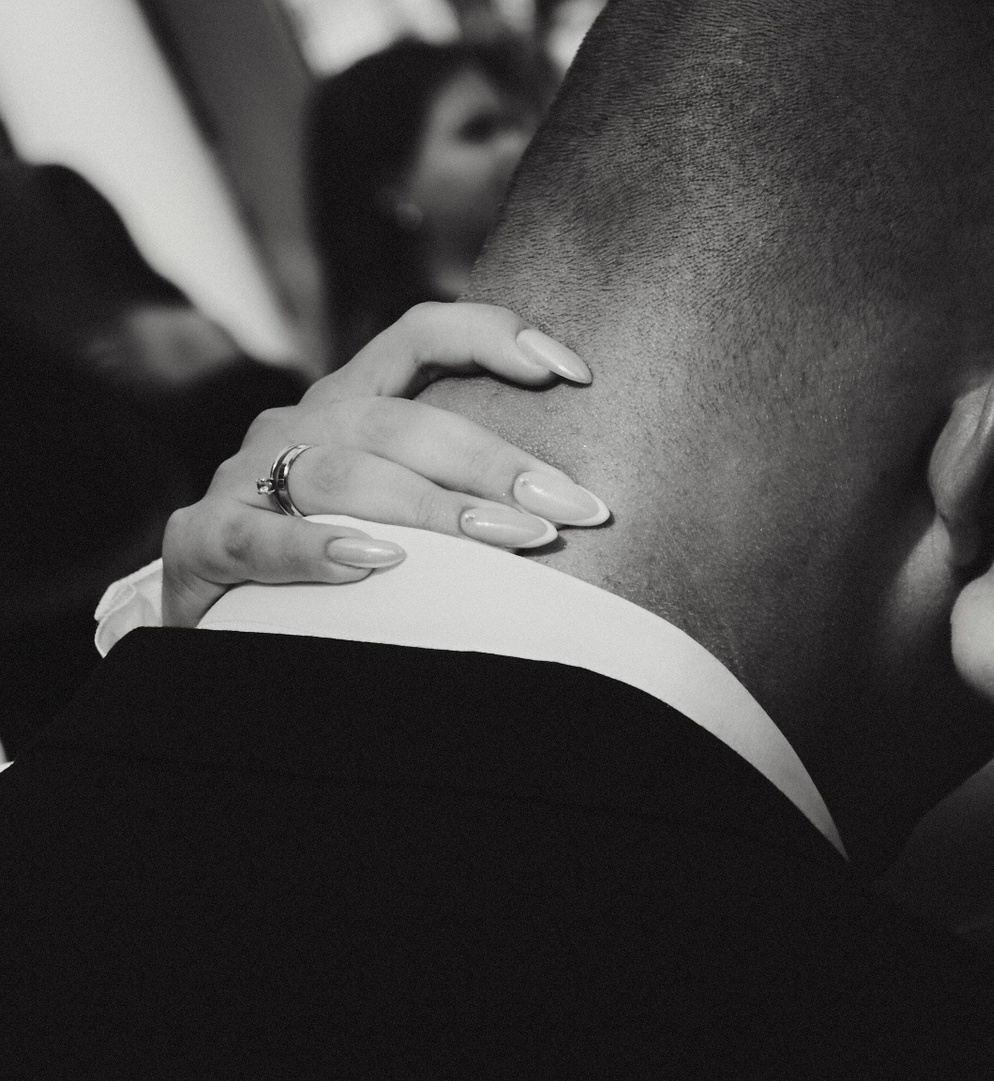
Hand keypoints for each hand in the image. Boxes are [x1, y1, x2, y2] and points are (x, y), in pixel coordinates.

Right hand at [161, 302, 603, 626]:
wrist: (219, 618)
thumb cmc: (337, 560)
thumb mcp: (400, 507)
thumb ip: (463, 489)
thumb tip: (578, 504)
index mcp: (351, 404)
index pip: (420, 337)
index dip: (493, 336)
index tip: (576, 373)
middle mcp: (299, 426)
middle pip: (401, 422)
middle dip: (494, 464)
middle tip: (568, 507)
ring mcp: (246, 480)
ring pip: (346, 475)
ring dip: (436, 509)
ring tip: (511, 538)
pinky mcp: (203, 540)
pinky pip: (260, 539)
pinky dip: (319, 549)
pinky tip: (380, 562)